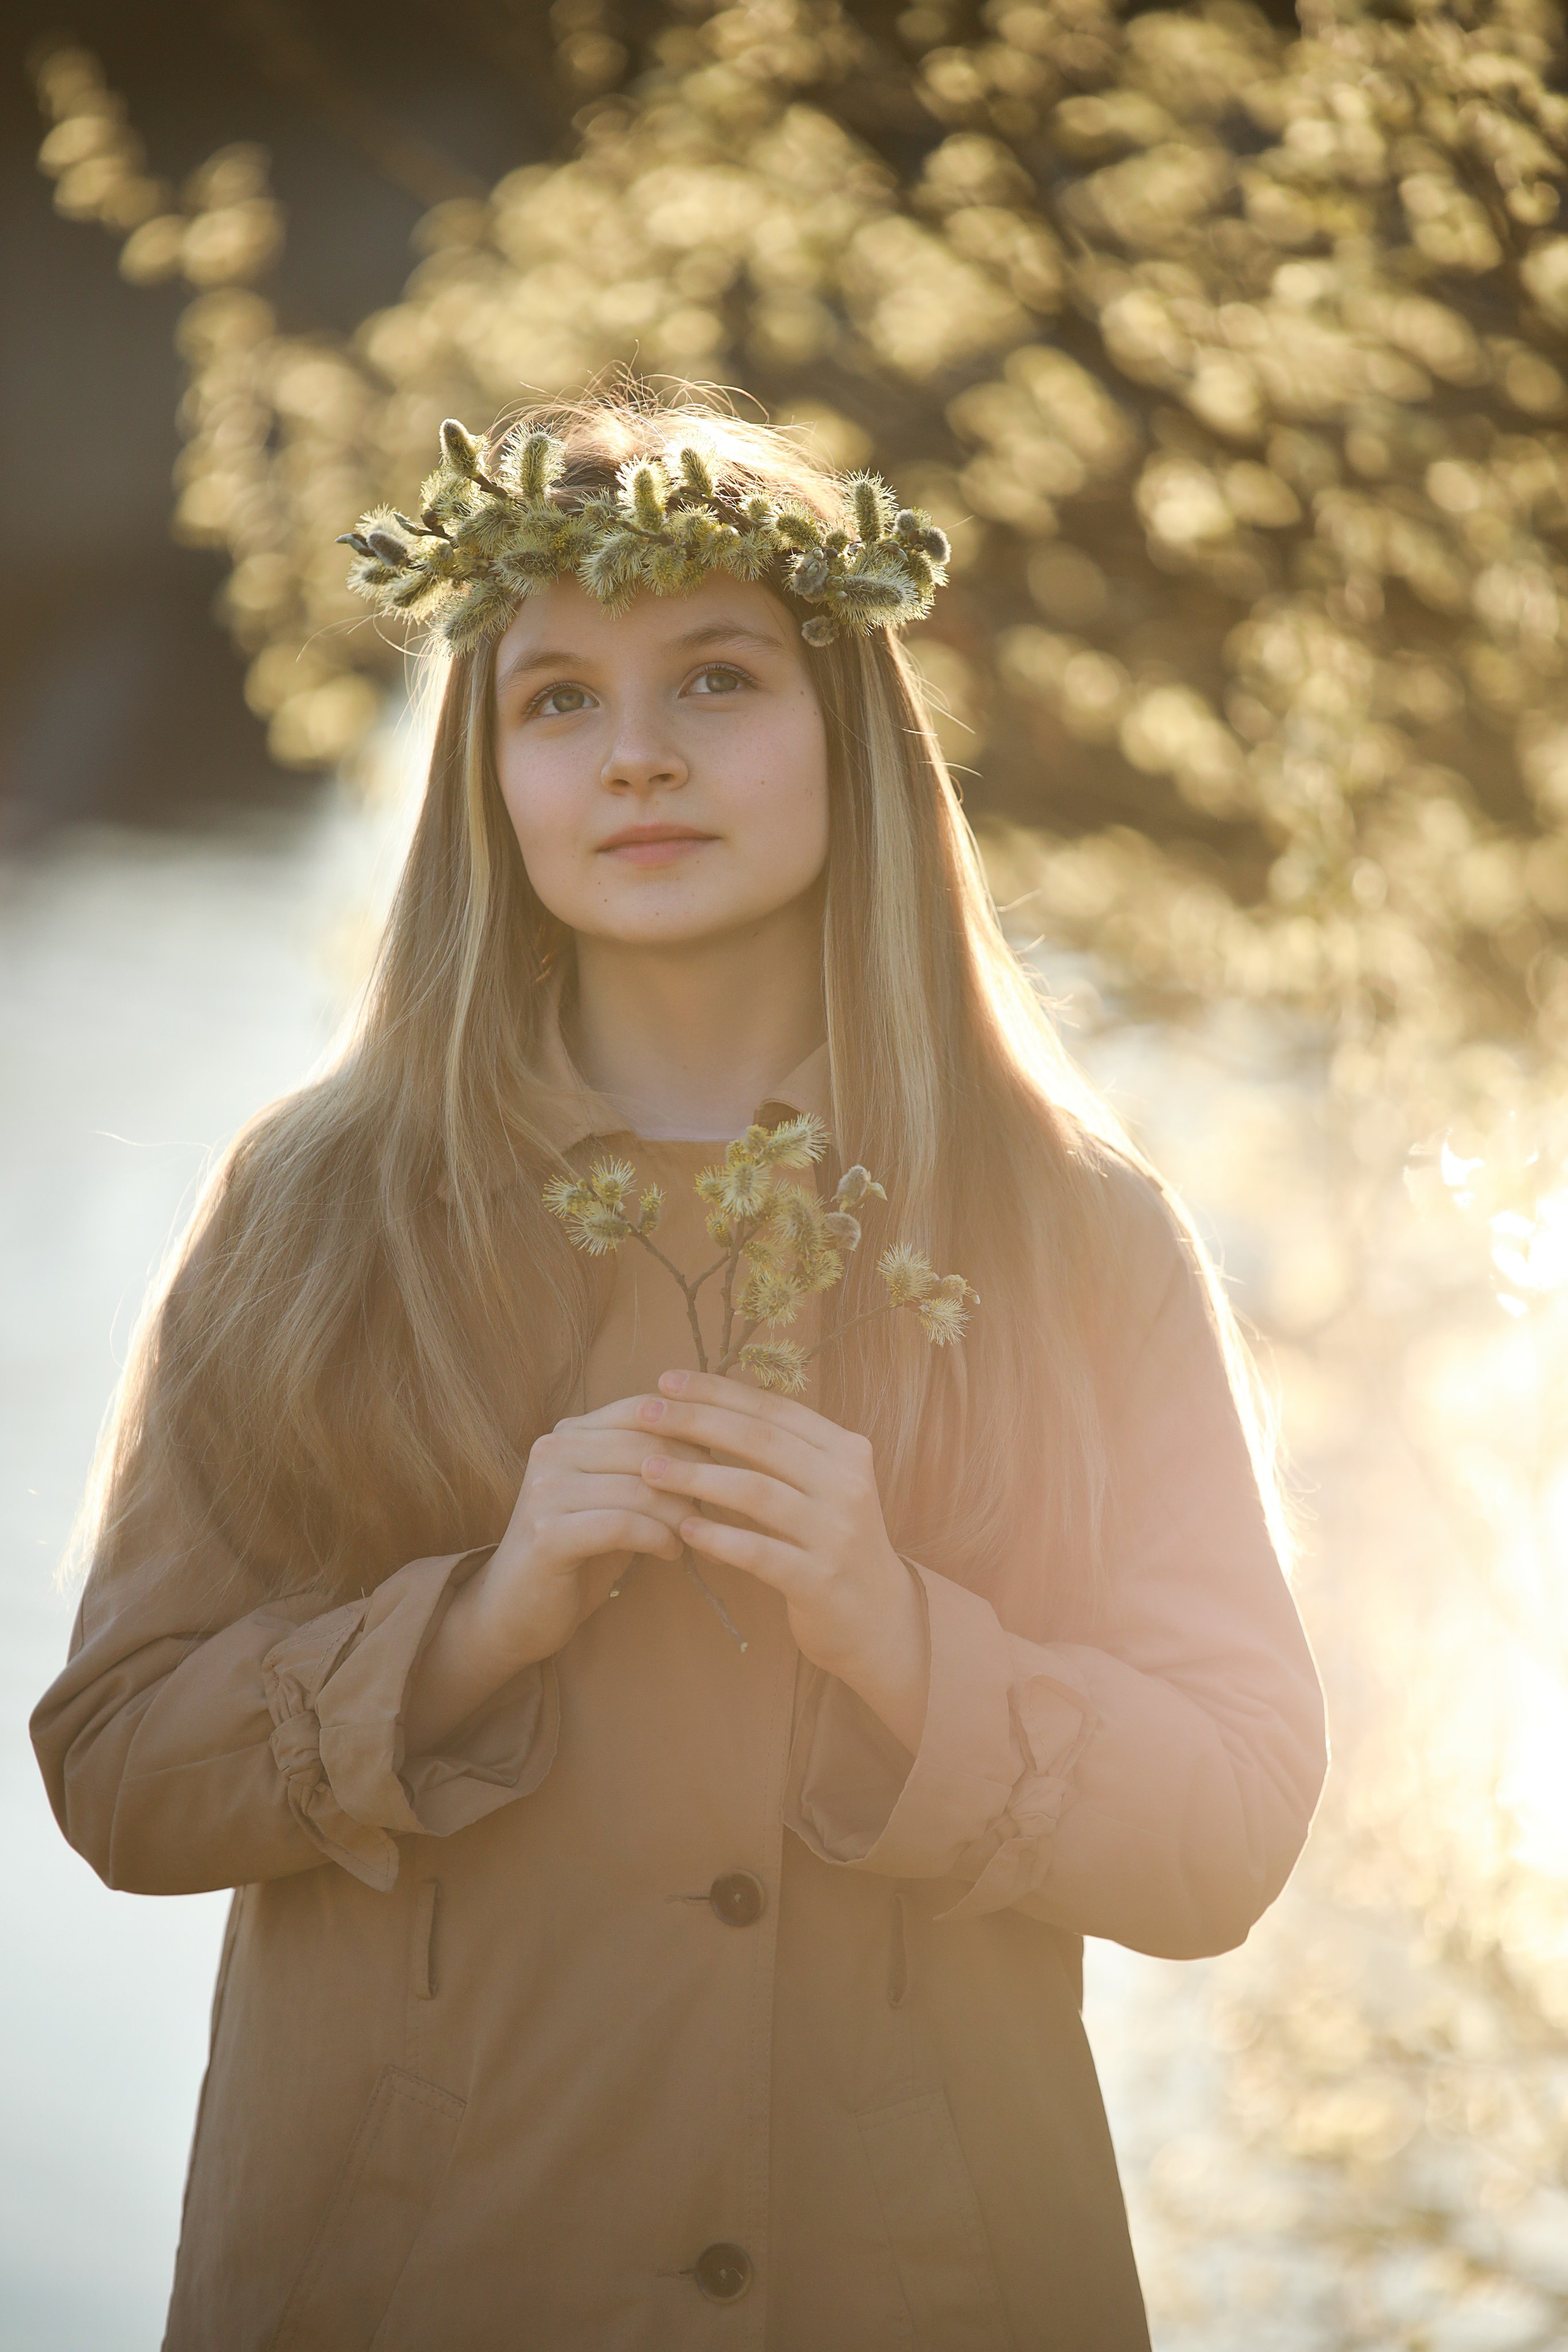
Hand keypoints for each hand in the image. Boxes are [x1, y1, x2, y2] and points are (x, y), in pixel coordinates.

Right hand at [403, 1400, 702, 1751]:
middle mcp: (552, 1449)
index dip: (694, 1435)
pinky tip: (672, 1554)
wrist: (510, 1612)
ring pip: (641, 1486)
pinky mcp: (547, 1533)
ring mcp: (545, 1489)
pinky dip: (659, 1538)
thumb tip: (719, 1446)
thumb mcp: (613, 1499)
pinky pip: (624, 1524)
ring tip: (700, 1536)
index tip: (729, 1466)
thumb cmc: (576, 1555)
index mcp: (569, 1432)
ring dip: (682, 1515)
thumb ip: (648, 1467)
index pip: (645, 1410)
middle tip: (726, 1509)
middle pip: (649, 1446)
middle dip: (696, 1478)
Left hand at [619, 1369, 929, 1753]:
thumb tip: (707, 1407)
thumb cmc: (833, 1543)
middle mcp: (847, 1484)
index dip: (719, 1391)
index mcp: (846, 1450)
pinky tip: (682, 1530)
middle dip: (698, 1421)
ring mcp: (836, 1533)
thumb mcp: (822, 1487)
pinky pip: (758, 1552)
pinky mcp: (819, 1580)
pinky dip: (717, 1538)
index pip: (774, 1408)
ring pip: (756, 1491)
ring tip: (649, 1470)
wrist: (880, 1619)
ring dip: (696, 1477)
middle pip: (761, 1440)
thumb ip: (782, 1452)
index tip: (667, 1380)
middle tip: (646, 1413)